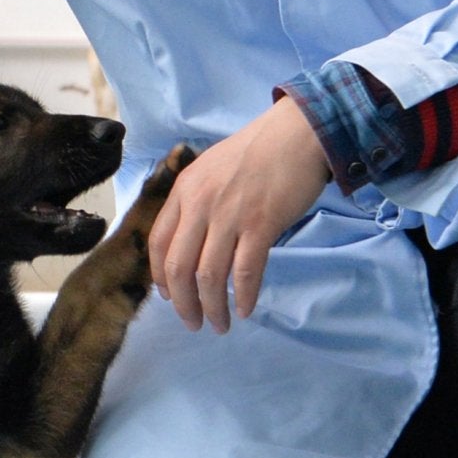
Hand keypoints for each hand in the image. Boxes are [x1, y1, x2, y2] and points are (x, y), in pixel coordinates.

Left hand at [147, 100, 330, 332]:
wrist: (298, 133)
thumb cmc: (258, 152)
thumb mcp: (211, 169)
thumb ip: (197, 201)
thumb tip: (192, 243)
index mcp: (184, 190)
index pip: (158, 243)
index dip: (160, 277)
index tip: (169, 297)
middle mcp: (200, 204)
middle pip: (179, 267)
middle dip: (183, 303)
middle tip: (193, 323)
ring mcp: (230, 215)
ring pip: (209, 276)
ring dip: (213, 307)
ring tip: (219, 325)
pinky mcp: (261, 224)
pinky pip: (245, 271)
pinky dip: (244, 296)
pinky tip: (246, 309)